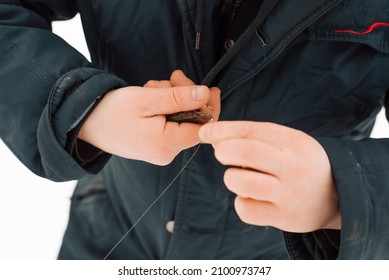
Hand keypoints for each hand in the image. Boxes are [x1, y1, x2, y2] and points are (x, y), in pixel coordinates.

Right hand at [78, 70, 219, 164]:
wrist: (86, 124)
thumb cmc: (112, 111)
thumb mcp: (146, 99)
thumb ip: (177, 98)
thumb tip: (205, 95)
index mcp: (166, 144)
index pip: (204, 128)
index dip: (210, 107)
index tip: (209, 87)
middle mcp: (167, 153)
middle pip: (193, 121)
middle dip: (186, 96)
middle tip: (173, 77)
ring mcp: (162, 150)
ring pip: (181, 119)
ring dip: (172, 98)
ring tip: (152, 89)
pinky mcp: (156, 145)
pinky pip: (171, 123)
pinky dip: (165, 107)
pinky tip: (151, 98)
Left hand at [199, 121, 340, 232]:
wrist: (336, 196)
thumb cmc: (301, 164)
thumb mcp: (288, 143)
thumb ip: (255, 138)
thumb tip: (214, 137)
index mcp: (295, 143)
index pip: (253, 131)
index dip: (224, 130)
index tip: (205, 132)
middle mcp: (294, 168)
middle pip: (245, 153)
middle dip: (223, 151)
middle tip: (221, 153)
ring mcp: (289, 195)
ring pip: (240, 182)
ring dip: (232, 178)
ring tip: (242, 178)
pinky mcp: (282, 218)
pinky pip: (245, 209)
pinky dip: (242, 202)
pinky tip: (253, 198)